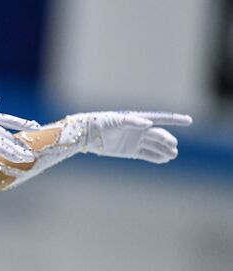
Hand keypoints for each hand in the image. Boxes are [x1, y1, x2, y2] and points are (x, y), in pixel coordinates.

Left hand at [61, 111, 191, 163]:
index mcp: (138, 119)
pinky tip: (164, 160)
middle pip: (159, 135)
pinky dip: (156, 157)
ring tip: (173, 154)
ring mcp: (136, 141)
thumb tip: (148, 123)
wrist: (90, 134)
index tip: (189, 120)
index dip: (175, 120)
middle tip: (173, 146)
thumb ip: (132, 121)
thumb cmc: (102, 123)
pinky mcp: (131, 151)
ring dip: (165, 150)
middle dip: (168, 140)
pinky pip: (147, 154)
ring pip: (155, 146)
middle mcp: (140, 130)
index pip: (161, 119)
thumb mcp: (116, 121)